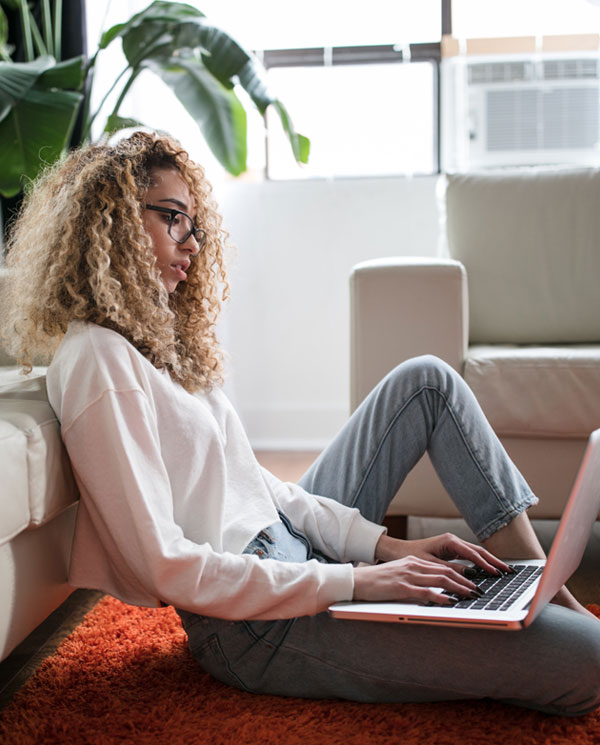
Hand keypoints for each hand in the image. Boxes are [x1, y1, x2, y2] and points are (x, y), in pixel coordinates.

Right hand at [351, 532, 510, 604]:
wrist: (356, 581)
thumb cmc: (377, 582)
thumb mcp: (399, 576)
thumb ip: (417, 580)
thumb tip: (436, 590)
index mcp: (414, 562)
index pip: (443, 567)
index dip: (462, 574)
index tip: (475, 582)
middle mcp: (413, 566)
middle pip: (446, 571)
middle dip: (466, 581)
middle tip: (480, 590)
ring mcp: (408, 576)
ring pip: (440, 580)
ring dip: (459, 588)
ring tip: (472, 595)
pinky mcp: (401, 587)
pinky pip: (425, 592)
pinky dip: (441, 597)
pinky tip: (450, 602)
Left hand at [375, 532, 510, 574]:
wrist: (399, 550)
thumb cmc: (411, 556)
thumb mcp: (431, 565)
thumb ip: (450, 570)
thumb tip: (470, 576)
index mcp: (449, 541)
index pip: (473, 554)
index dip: (486, 565)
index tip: (497, 573)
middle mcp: (453, 540)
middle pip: (479, 551)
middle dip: (494, 561)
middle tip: (509, 571)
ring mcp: (453, 544)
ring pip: (476, 553)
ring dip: (490, 562)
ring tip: (504, 571)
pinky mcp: (452, 550)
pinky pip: (470, 556)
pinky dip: (481, 563)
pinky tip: (489, 570)